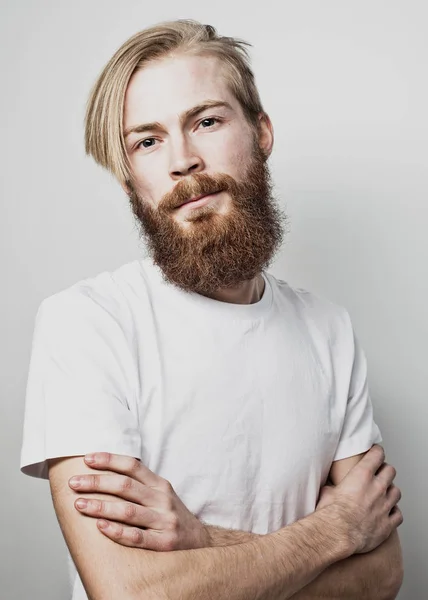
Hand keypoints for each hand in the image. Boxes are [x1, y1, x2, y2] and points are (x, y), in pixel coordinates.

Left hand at [68, 452, 210, 550]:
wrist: (200, 542)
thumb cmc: (171, 515)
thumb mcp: (161, 494)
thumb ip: (139, 484)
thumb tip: (104, 472)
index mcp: (160, 484)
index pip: (132, 466)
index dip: (109, 460)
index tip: (87, 459)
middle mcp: (162, 499)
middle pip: (126, 486)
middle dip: (97, 483)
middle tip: (75, 483)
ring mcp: (164, 521)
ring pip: (128, 511)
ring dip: (101, 506)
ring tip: (80, 504)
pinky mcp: (164, 543)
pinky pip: (137, 537)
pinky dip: (117, 531)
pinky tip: (100, 527)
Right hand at [316, 445, 402, 553]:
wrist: (338, 534)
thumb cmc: (331, 514)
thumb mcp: (327, 492)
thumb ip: (333, 487)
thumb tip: (329, 489)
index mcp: (361, 475)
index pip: (377, 455)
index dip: (377, 452)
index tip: (375, 452)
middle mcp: (377, 488)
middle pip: (390, 471)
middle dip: (385, 470)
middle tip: (380, 473)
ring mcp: (384, 506)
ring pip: (397, 492)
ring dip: (391, 491)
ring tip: (384, 493)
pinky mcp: (388, 524)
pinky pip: (398, 514)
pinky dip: (394, 512)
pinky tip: (388, 513)